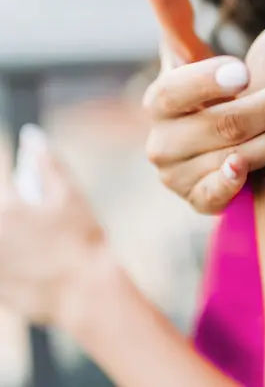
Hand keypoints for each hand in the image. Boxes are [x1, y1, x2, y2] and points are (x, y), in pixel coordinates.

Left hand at [0, 125, 105, 325]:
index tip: (25, 201)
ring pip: (2, 241)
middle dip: (15, 214)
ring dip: (14, 236)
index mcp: (8, 209)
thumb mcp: (71, 196)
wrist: (89, 293)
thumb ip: (49, 164)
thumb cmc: (84, 241)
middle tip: (35, 219)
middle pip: (2, 215)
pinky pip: (2, 266)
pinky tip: (33, 263)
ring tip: (37, 240)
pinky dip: (12, 260)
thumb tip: (32, 137)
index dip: (16, 193)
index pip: (3, 188)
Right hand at [142, 0, 264, 213]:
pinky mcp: (196, 200)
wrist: (204, 148)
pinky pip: (213, 198)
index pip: (178, 88)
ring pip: (239, 155)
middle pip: (229, 122)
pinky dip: (232, 185)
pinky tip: (256, 171)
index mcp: (159, 102)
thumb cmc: (205, 97)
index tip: (246, 71)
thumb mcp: (189, 58)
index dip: (207, 79)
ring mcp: (177, 175)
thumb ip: (175, 16)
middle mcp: (162, 141)